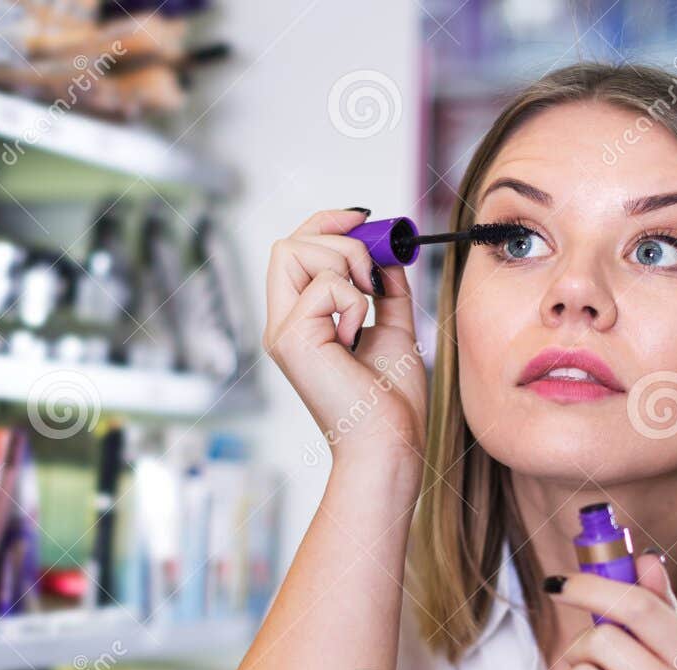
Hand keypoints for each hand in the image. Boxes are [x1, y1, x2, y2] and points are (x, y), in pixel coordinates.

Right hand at [262, 208, 427, 466]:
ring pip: (297, 251)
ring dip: (347, 266)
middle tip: (372, 278)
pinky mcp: (291, 339)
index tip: (365, 220)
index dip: (327, 222)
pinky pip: (325, 285)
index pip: (295, 249)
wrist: (390, 442)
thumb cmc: (390, 402)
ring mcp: (282, 331)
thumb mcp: (394, 328)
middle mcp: (283, 323)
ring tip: (367, 307)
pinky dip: (355, 302)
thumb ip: (387, 289)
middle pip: (289, 243)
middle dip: (339, 241)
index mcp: (302, 320)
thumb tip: (388, 252)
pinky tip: (358, 336)